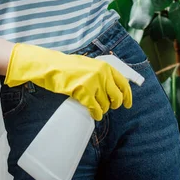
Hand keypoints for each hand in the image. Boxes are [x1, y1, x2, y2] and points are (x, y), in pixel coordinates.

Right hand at [5, 41, 132, 120]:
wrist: (51, 66)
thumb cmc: (67, 67)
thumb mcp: (89, 65)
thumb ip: (101, 73)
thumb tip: (113, 87)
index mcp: (105, 66)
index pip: (123, 83)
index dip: (127, 96)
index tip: (128, 104)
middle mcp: (102, 74)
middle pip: (117, 97)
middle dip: (114, 104)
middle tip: (108, 107)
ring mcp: (94, 83)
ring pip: (106, 105)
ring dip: (102, 109)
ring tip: (96, 108)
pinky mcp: (84, 92)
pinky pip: (96, 109)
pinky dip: (96, 114)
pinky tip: (94, 114)